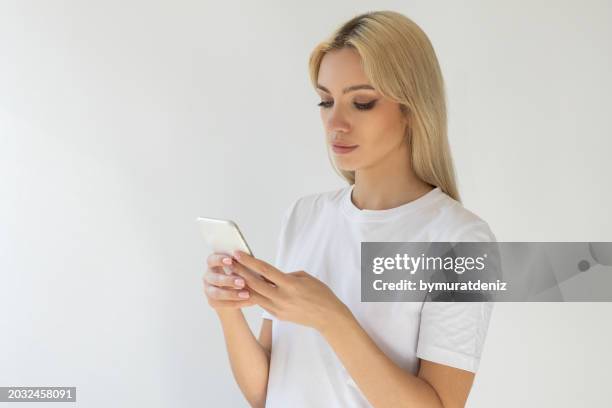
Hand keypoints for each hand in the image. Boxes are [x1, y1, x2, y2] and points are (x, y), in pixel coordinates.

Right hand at [202, 252, 255, 310]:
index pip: (212, 259)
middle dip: (229, 281)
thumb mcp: (244, 265)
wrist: (238, 291)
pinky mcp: (212, 302)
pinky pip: (222, 304)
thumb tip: (250, 259)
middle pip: (215, 278)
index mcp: (213, 263)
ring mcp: (208, 290)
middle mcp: (208, 276)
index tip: (231, 260)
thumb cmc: (242, 272)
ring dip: (232, 294)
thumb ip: (244, 261)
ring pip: (217, 293)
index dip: (219, 260)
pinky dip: (236, 303)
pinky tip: (249, 301)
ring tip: (247, 294)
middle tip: (242, 282)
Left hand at [228, 250, 351, 332]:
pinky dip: (252, 295)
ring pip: (254, 295)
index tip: (238, 254)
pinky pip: (261, 303)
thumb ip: (286, 275)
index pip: (265, 270)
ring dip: (241, 284)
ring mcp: (278, 308)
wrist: (328, 317)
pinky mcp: (277, 316)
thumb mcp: (305, 277)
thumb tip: (269, 274)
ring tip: (231, 275)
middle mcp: (282, 297)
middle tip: (228, 262)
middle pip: (255, 283)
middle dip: (240, 271)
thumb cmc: (320, 293)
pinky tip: (244, 288)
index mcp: (290, 284)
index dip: (249, 261)